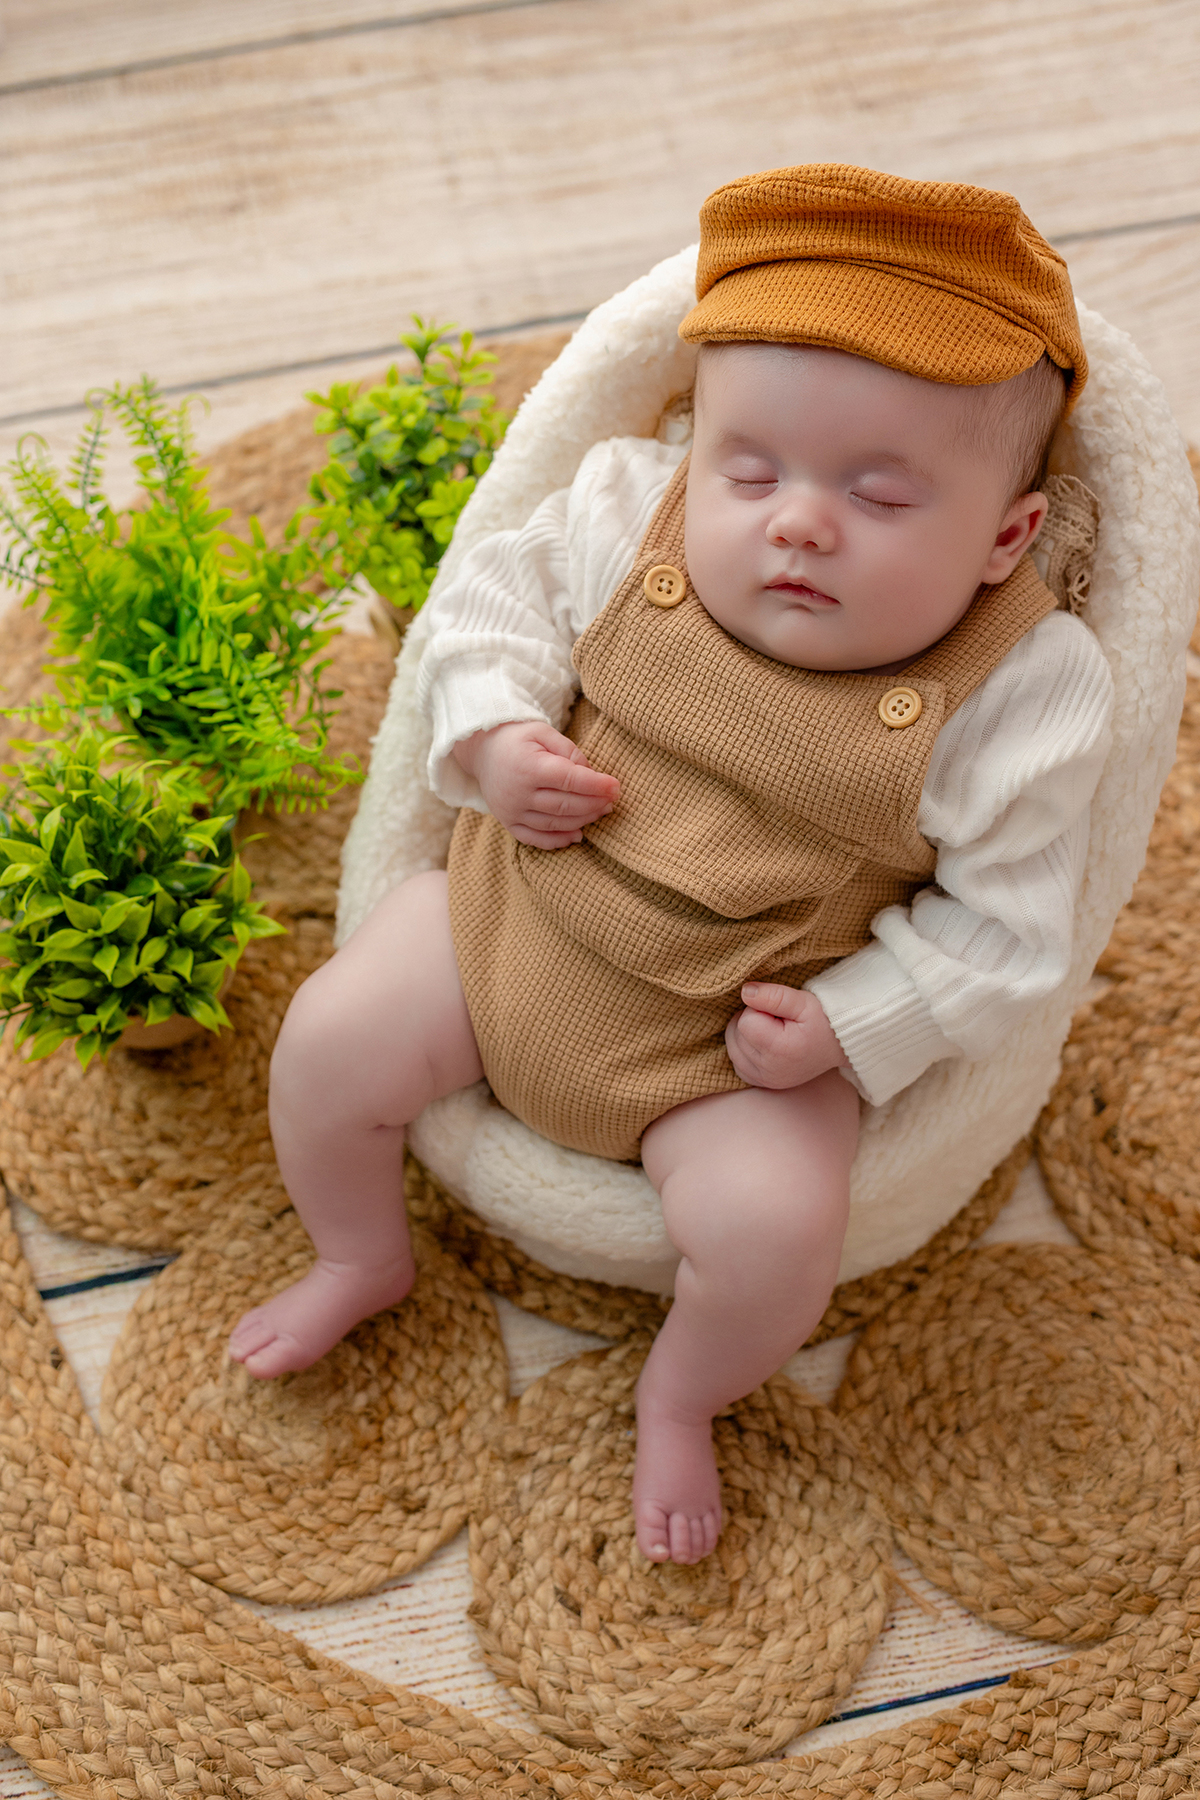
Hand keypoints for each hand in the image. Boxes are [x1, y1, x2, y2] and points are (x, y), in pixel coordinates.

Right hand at [452, 720, 619, 848]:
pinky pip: (535, 838)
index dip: (597, 785)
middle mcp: (518, 792)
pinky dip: (558, 840)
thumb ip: (568, 750)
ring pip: (554, 823)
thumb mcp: (543, 732)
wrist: (482, 750)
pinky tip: (577, 834)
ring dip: (582, 821)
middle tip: (612, 800)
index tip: (616, 787)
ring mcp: (511, 811)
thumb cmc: (517, 738)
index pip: (570, 780)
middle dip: (594, 804)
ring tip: (600, 812)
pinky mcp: (507, 822)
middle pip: (565, 805)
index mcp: (529, 766)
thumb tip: (589, 773)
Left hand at [725, 983, 848, 1089]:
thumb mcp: (804, 1001)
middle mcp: (769, 1070)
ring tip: (772, 1031)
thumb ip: (773, 995)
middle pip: (735, 1035)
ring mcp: (766, 1080)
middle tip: (776, 1020)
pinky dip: (744, 1052)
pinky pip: (737, 1064)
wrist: (841, 1044)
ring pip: (733, 1049)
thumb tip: (744, 992)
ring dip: (746, 1036)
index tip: (780, 1012)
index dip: (759, 1009)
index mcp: (779, 1050)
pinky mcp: (764, 1083)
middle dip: (750, 1022)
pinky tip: (764, 1044)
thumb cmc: (824, 1020)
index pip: (745, 1021)